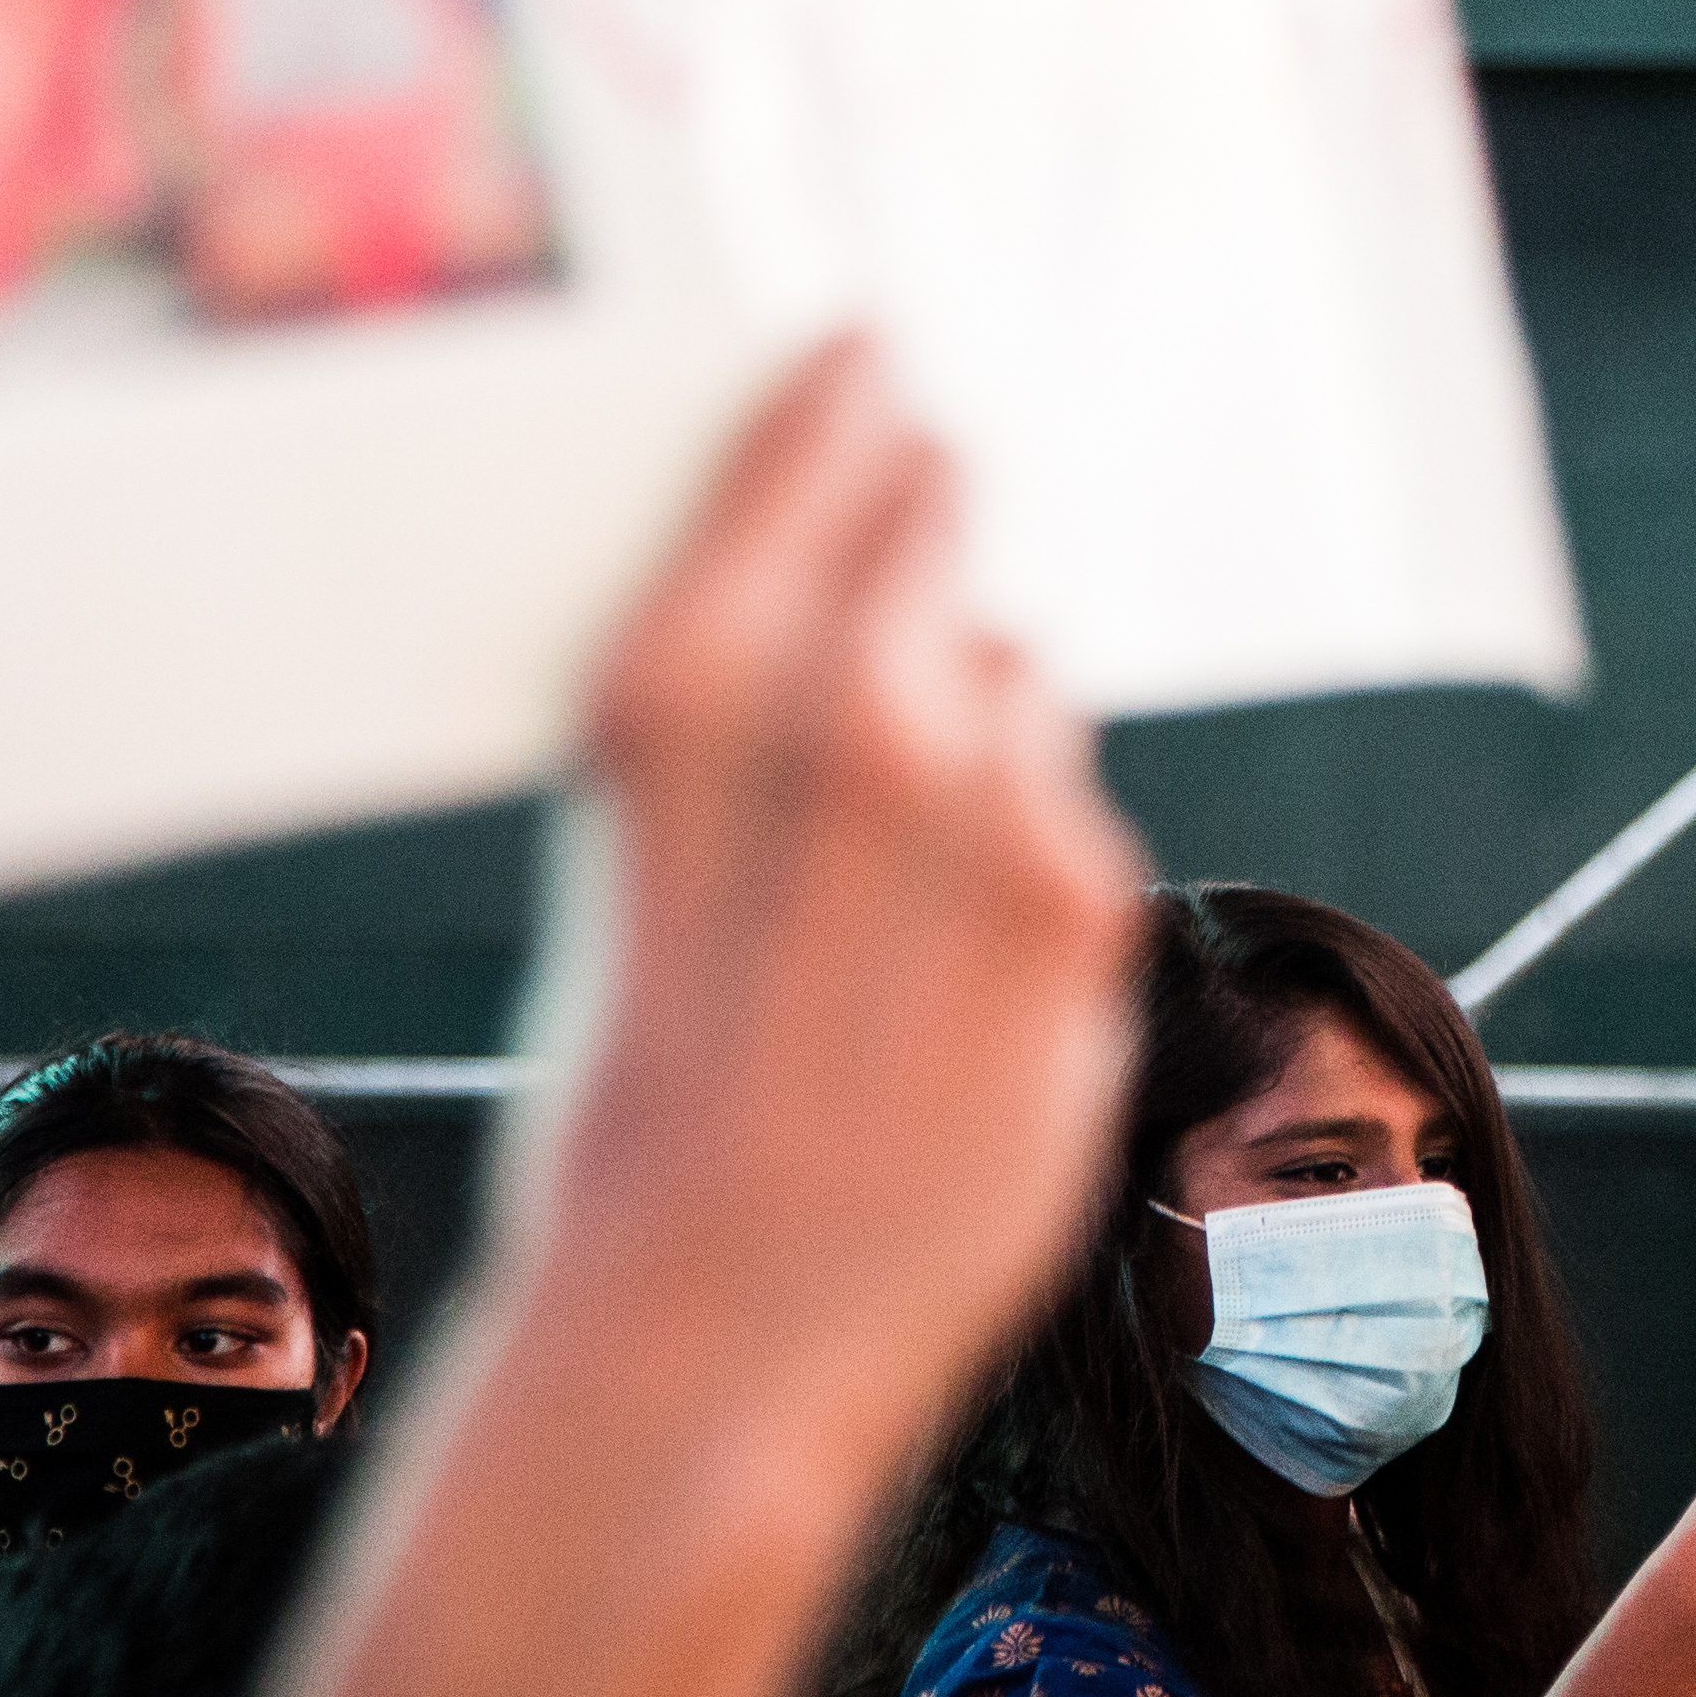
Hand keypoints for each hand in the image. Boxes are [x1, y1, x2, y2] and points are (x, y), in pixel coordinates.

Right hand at [546, 342, 1151, 1453]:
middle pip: (941, 514)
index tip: (873, 366)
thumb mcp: (616, 851)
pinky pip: (1062, 813)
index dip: (853, 400)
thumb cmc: (625, 1097)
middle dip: (924, 539)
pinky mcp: (1079, 905)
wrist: (696, 1330)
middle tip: (908, 555)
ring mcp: (981, 804)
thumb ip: (741, 705)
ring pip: (1014, 678)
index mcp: (683, 679)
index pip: (819, 436)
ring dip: (977, 736)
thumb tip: (846, 595)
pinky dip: (1019, 870)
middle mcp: (849, 709)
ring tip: (883, 887)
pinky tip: (938, 981)